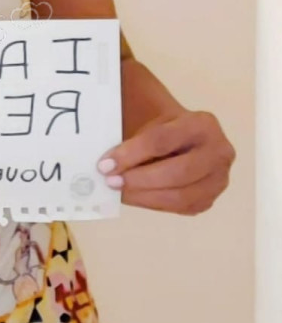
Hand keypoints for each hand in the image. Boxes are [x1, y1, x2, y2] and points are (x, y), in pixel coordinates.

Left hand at [97, 109, 235, 215]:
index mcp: (202, 124)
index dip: (131, 154)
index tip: (104, 164)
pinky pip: (180, 208)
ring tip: (119, 191)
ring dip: (144, 196)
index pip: (162, 140)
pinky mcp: (208, 198)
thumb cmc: (158, 124)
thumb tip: (104, 158)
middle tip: (111, 181)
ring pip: (180, 196)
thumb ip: (126, 126)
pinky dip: (153, 204)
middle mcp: (219, 152)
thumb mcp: (145, 113)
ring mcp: (218, 179)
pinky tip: (134, 196)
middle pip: (177, 172)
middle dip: (140, 180)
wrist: (179, 136)